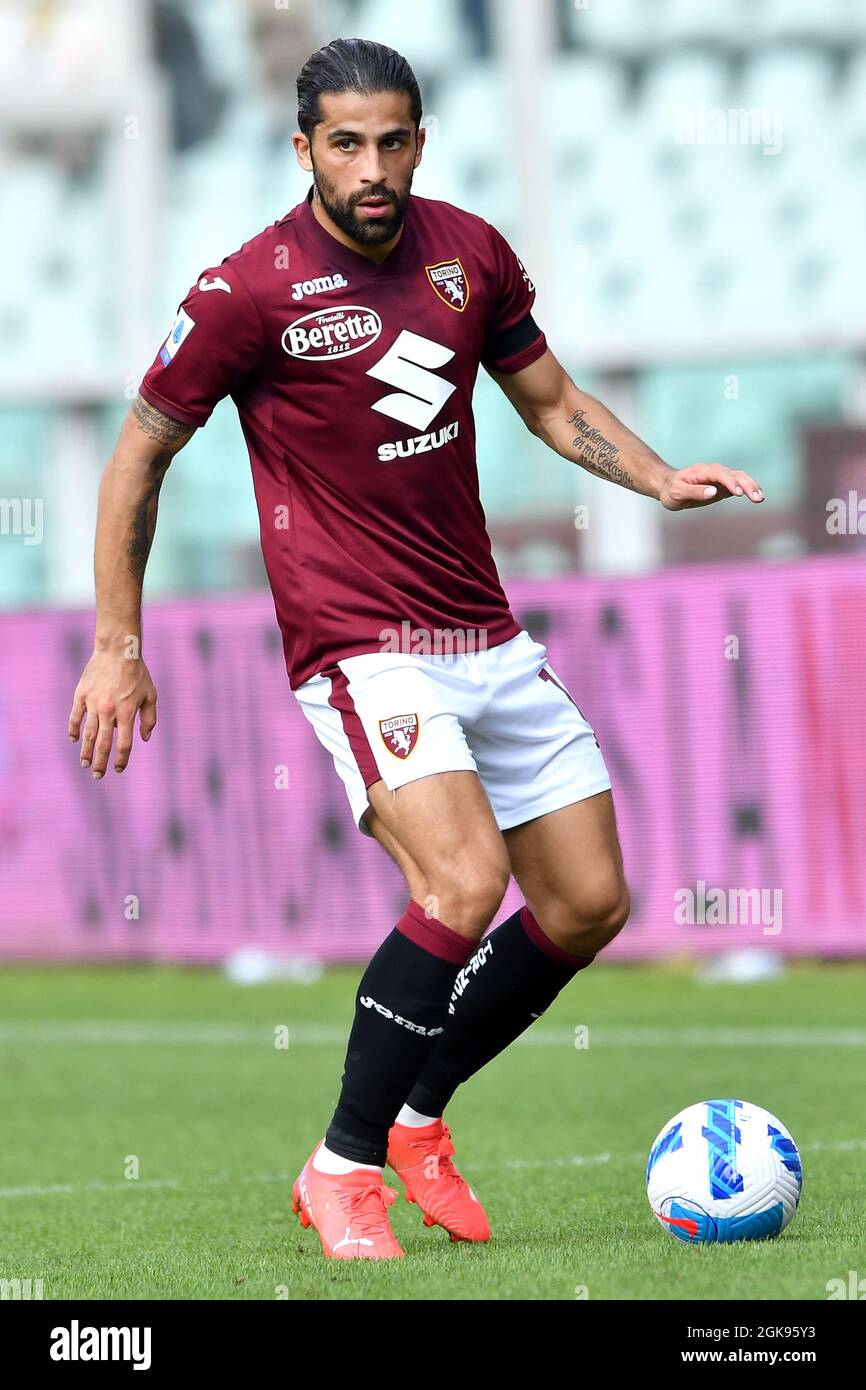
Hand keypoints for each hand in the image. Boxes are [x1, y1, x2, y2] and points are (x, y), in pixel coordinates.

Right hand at [68, 650, 157, 777]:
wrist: (118, 650)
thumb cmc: (137, 673)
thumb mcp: (151, 695)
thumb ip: (149, 718)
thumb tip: (145, 739)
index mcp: (127, 712)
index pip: (124, 743)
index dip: (121, 759)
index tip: (118, 769)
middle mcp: (109, 711)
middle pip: (104, 743)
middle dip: (101, 762)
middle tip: (97, 775)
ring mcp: (93, 703)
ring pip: (88, 733)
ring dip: (86, 751)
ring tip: (85, 764)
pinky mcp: (81, 695)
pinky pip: (75, 716)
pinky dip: (73, 729)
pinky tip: (74, 740)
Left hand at [659, 463, 764, 511]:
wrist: (669, 487)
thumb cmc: (671, 490)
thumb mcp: (677, 492)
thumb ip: (694, 491)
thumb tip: (713, 492)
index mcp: (704, 471)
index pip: (721, 475)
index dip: (731, 483)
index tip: (739, 493)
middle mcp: (715, 471)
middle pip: (736, 475)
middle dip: (747, 485)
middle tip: (757, 498)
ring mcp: (720, 477)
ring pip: (741, 478)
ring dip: (752, 487)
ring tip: (760, 499)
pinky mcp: (723, 485)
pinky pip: (739, 484)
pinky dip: (749, 489)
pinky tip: (757, 496)